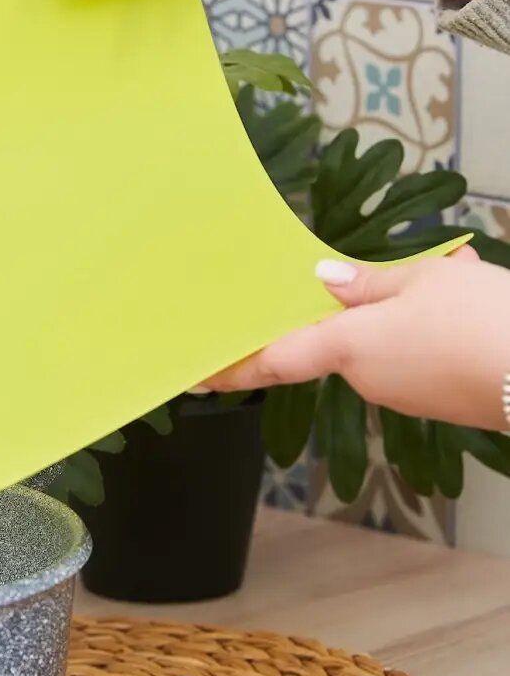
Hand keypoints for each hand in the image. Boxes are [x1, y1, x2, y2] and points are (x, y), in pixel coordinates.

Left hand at [194, 248, 509, 430]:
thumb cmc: (487, 324)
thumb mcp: (427, 282)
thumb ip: (370, 284)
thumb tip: (326, 282)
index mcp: (350, 347)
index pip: (273, 360)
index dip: (231, 368)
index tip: (194, 374)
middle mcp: (367, 378)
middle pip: (334, 340)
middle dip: (348, 308)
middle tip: (366, 274)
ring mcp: (402, 395)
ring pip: (377, 344)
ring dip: (395, 312)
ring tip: (444, 277)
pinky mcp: (433, 401)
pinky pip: (409, 357)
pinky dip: (422, 329)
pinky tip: (458, 301)